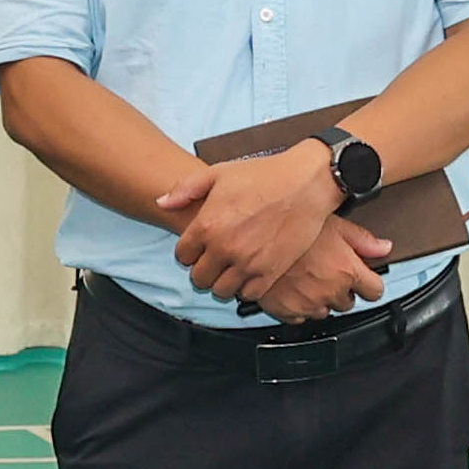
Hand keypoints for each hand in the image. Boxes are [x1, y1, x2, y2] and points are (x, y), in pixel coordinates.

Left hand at [157, 142, 343, 305]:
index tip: (199, 247)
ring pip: (222, 291)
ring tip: (231, 269)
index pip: (182, 256)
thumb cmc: (263, 175)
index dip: (189, 252)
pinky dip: (246, 288)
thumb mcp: (218, 173)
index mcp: (207, 226)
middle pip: (199, 278)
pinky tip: (250, 273)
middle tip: (214, 260)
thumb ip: (185, 189)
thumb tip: (162, 203)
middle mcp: (223, 248)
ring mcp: (247, 263)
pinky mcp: (271, 273)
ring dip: (223, 282)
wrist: (306, 183)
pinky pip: (249, 295)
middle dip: (203, 270)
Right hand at [246, 216, 393, 324]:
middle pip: (348, 302)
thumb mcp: (333, 223)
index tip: (362, 277)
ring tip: (306, 276)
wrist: (253, 236)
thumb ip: (362, 239)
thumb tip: (383, 247)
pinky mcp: (286, 312)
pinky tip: (291, 286)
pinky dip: (298, 305)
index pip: (375, 291)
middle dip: (341, 289)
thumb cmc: (290, 225)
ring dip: (320, 298)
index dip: (369, 282)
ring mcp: (308, 304)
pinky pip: (300, 317)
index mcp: (346, 271)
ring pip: (324, 311)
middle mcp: (330, 291)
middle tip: (326, 269)